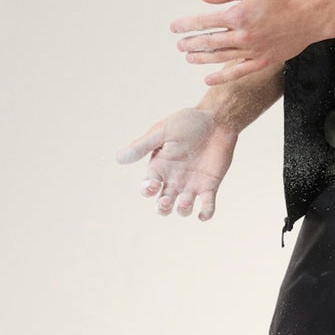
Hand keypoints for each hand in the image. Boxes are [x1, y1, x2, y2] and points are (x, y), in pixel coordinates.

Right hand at [115, 107, 238, 220]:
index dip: (148, 190)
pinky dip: (206, 213)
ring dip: (182, 210)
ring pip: (183, 209)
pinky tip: (204, 215)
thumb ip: (142, 146)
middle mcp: (174, 179)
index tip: (154, 183)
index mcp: (160, 167)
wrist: (217, 119)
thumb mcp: (162, 132)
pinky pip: (207, 206)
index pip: (148, 187)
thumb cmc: (188, 122)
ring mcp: (192, 184)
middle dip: (162, 208)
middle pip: (163, 204)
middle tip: (166, 201)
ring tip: (185, 200)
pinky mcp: (210, 185)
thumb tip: (118, 159)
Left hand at [170, 0, 323, 83]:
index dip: (187, 25)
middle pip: (209, 42)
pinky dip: (221, 77)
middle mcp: (243, 36)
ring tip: (188, 57)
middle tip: (179, 44)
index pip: (205, 22)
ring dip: (201, 58)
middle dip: (190, 42)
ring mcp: (253, 51)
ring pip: (219, 57)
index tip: (175, 27)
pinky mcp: (263, 61)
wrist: (312, 15)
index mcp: (238, 15)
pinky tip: (208, 79)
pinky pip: (238, 72)